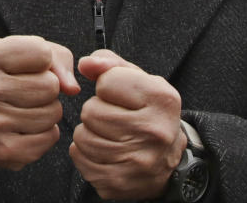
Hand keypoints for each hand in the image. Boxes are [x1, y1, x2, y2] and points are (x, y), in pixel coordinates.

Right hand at [0, 35, 80, 169]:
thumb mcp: (15, 51)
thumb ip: (54, 57)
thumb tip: (73, 89)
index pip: (43, 53)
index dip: (42, 60)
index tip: (24, 66)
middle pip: (51, 86)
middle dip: (47, 86)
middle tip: (26, 90)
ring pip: (53, 113)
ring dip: (47, 109)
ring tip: (25, 107)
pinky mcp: (3, 151)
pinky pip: (50, 138)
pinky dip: (45, 132)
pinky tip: (26, 126)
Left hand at [70, 49, 186, 199]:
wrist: (167, 160)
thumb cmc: (147, 112)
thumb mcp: (138, 80)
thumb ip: (109, 63)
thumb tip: (85, 64)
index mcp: (162, 100)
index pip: (106, 82)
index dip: (107, 86)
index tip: (122, 96)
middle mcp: (154, 132)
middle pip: (91, 111)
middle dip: (96, 111)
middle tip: (114, 117)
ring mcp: (137, 161)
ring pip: (82, 136)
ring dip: (89, 131)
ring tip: (109, 133)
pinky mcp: (118, 182)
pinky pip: (79, 157)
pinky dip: (85, 152)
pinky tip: (104, 151)